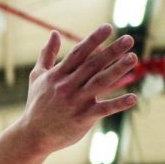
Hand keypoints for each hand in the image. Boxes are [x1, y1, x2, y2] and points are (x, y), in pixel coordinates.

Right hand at [20, 24, 136, 154]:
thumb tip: (54, 32)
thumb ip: (47, 55)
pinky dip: (118, 104)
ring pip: (99, 83)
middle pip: (92, 65)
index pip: (78, 54)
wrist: (32, 135)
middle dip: (111, 52)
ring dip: (117, 70)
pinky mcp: (83, 118)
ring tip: (132, 58)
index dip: (93, 40)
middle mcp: (67, 87)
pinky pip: (103, 109)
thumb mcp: (37, 78)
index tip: (108, 27)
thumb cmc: (36, 105)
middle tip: (129, 39)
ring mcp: (75, 102)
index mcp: (57, 76)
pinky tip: (133, 98)